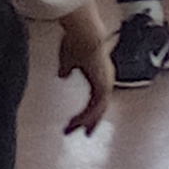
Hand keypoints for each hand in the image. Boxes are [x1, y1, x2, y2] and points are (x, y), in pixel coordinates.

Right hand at [58, 4, 114, 134]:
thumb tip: (62, 75)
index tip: (79, 120)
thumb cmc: (75, 41)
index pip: (95, 98)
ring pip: (97, 110)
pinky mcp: (103, 86)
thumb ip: (66, 68)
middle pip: (99, 108)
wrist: (84, 34)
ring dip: (85, 121)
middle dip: (90, 121)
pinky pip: (95, 107)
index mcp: (99, 74)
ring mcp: (106, 83)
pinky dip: (87, 116)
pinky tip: (76, 122)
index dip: (88, 110)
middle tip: (83, 134)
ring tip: (72, 129)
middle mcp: (105, 80)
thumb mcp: (67, 59)